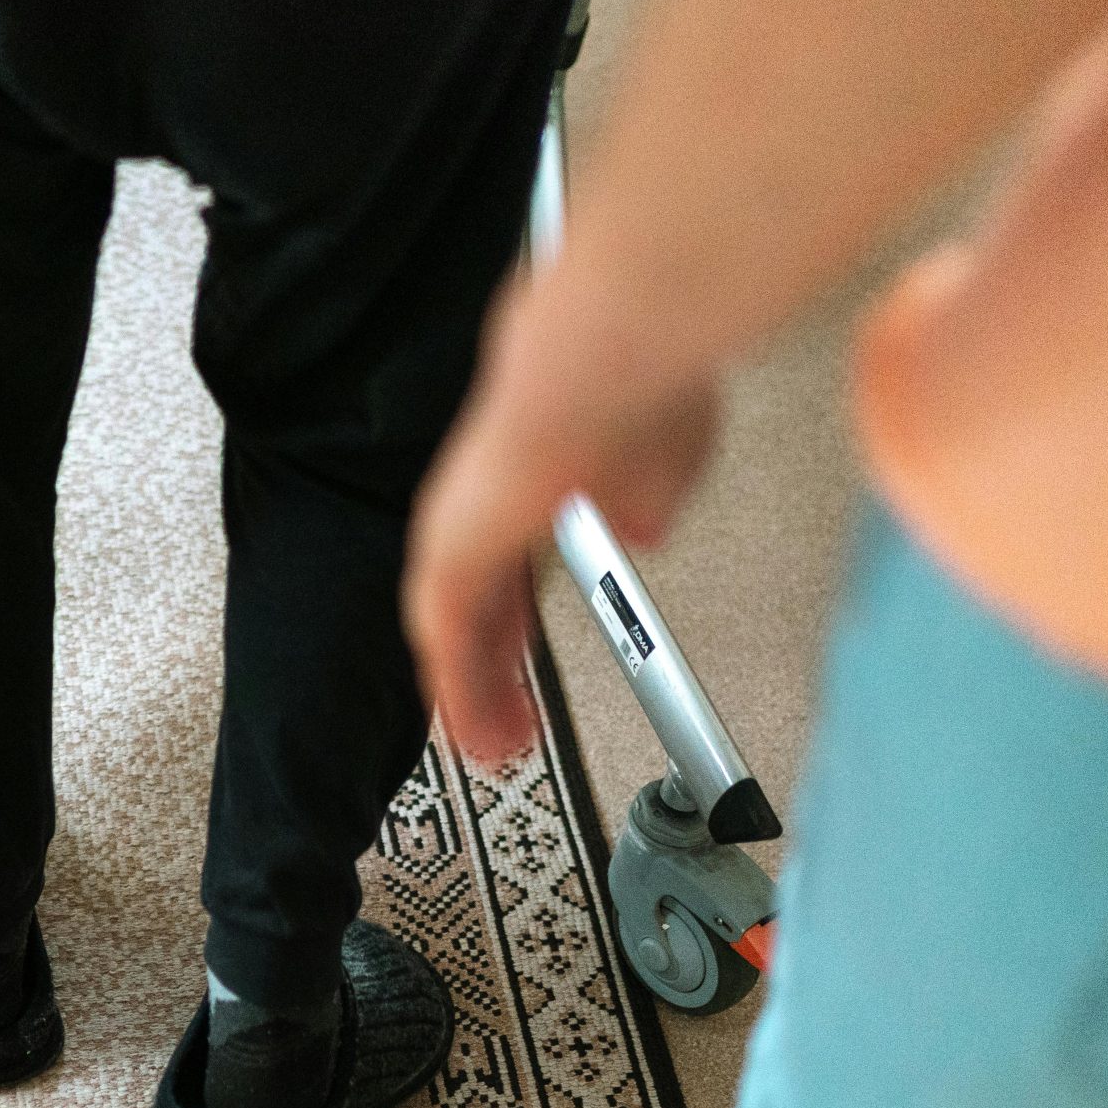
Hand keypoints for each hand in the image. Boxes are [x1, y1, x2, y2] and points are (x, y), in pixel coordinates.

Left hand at [405, 276, 722, 758]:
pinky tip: (474, 734)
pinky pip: (446, 644)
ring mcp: (463, 531)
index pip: (512, 573)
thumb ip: (644, 502)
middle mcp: (487, 509)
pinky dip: (460, 695)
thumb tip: (642, 528)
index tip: (527, 661)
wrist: (606, 363)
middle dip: (492, 668)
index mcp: (532, 487)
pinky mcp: (450, 554)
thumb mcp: (661, 464)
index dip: (519, 624)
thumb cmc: (635, 388)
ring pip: (455, 634)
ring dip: (474, 694)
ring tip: (489, 745)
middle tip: (501, 714)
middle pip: (480, 609)